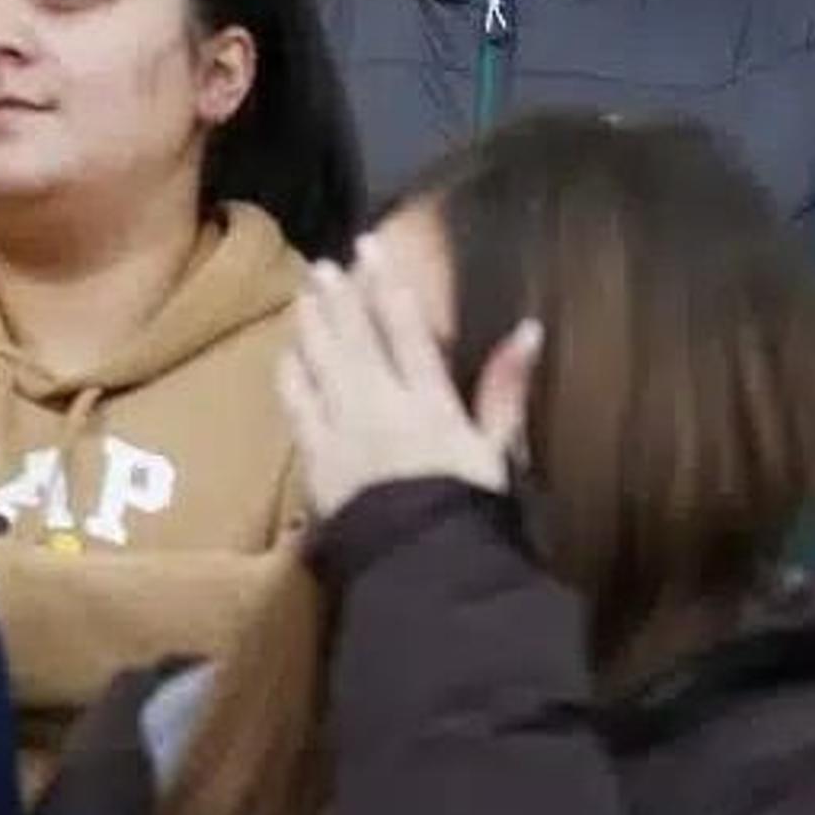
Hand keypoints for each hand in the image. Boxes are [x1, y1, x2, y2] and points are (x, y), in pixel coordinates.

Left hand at [277, 232, 542, 516]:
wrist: (419, 566)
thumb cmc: (468, 509)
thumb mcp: (499, 450)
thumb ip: (507, 389)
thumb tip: (529, 329)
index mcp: (429, 400)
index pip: (405, 328)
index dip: (385, 283)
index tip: (370, 247)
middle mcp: (381, 406)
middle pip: (355, 339)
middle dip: (340, 298)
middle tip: (325, 264)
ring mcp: (342, 432)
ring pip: (322, 365)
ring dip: (312, 326)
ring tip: (304, 295)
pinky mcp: (316, 462)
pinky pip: (297, 408)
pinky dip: (291, 377)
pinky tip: (286, 356)